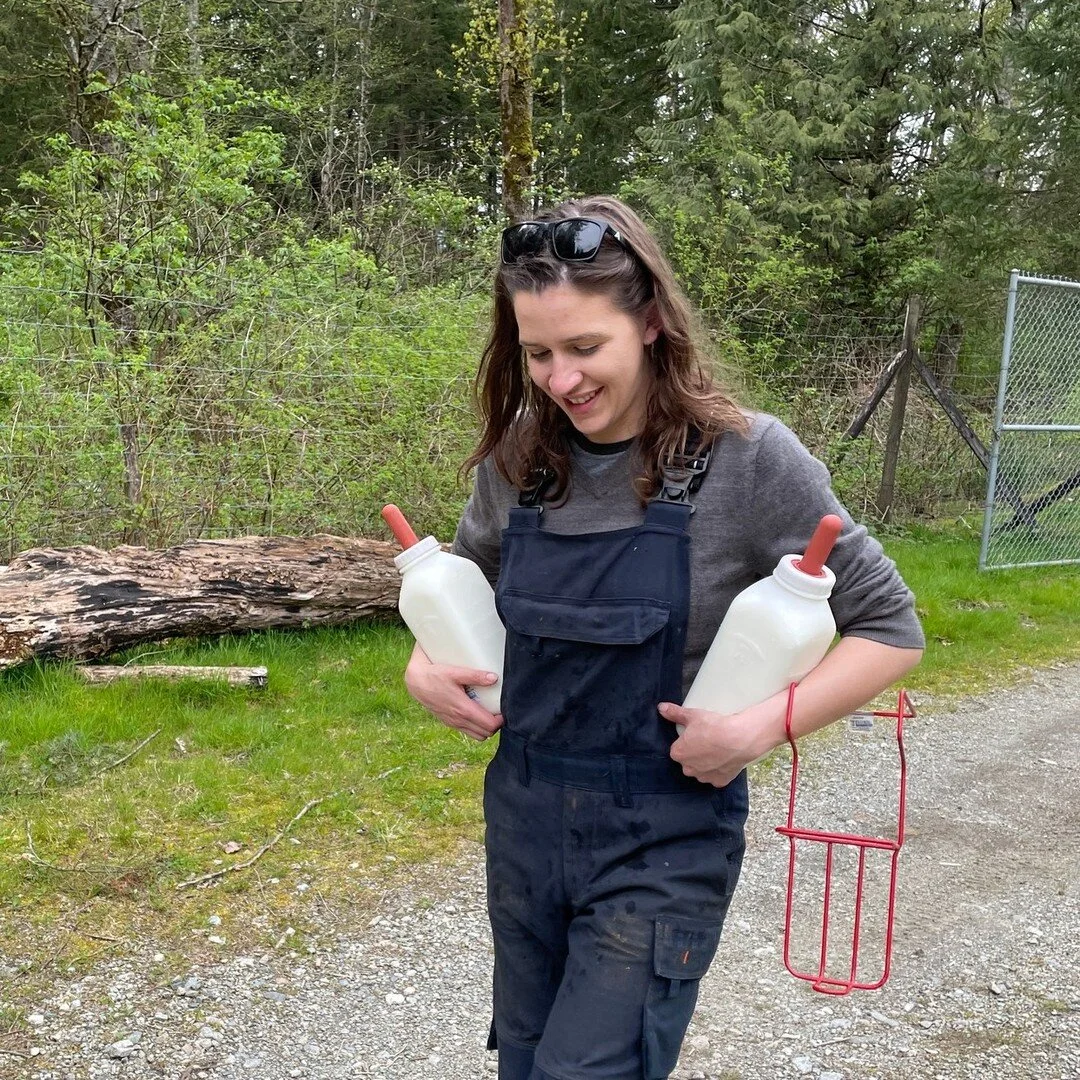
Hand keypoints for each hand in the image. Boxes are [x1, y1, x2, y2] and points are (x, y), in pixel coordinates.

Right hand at [404, 646, 503, 740]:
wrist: (416, 682)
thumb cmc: (435, 675)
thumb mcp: (456, 672)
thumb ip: (475, 675)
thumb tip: (494, 678)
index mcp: (463, 710)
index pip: (490, 726)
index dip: (501, 720)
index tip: (505, 709)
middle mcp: (459, 720)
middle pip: (486, 733)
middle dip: (495, 724)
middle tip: (499, 710)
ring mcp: (453, 723)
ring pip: (477, 735)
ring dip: (485, 727)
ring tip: (489, 712)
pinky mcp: (448, 722)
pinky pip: (467, 731)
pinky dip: (475, 727)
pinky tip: (476, 713)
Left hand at [657, 700, 784, 787]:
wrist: (740, 739)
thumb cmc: (714, 727)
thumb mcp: (692, 715)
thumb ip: (675, 713)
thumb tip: (662, 708)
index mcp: (678, 754)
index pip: (678, 749)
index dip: (687, 741)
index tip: (696, 735)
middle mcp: (688, 769)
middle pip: (688, 761)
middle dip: (695, 753)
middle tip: (707, 741)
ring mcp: (704, 777)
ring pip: (701, 770)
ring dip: (706, 763)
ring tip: (717, 749)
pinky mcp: (719, 781)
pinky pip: (715, 777)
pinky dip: (719, 770)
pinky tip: (724, 759)